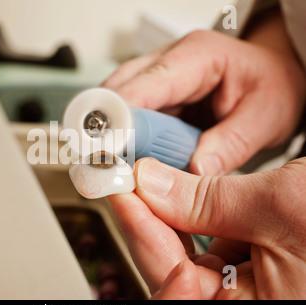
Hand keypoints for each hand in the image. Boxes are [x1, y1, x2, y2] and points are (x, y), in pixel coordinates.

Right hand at [102, 28, 304, 175]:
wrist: (274, 76)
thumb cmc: (271, 87)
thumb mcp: (265, 119)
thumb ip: (231, 145)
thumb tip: (194, 172)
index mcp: (197, 56)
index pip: (144, 86)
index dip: (119, 120)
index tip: (106, 153)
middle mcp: (169, 61)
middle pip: (116, 92)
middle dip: (109, 131)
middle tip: (111, 168)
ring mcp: (157, 77)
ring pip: (116, 105)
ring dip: (117, 139)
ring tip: (128, 168)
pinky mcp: (154, 95)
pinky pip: (128, 117)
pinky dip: (128, 141)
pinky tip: (137, 159)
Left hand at [108, 157, 305, 298]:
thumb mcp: (275, 206)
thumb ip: (206, 201)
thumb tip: (150, 184)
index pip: (172, 281)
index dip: (139, 232)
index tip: (119, 191)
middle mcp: (242, 302)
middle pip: (173, 269)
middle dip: (147, 221)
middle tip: (126, 182)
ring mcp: (247, 287)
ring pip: (189, 254)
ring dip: (168, 216)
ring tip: (148, 182)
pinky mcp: (253, 264)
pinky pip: (212, 243)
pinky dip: (194, 215)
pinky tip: (179, 192)